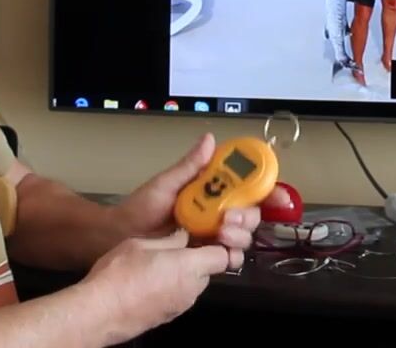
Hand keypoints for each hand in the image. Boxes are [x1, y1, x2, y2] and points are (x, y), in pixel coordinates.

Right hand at [81, 230, 228, 343]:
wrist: (100, 313)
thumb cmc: (119, 274)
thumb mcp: (141, 244)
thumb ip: (169, 240)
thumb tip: (184, 237)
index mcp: (189, 267)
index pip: (223, 256)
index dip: (218, 245)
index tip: (207, 237)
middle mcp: (191, 289)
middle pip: (208, 271)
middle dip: (197, 259)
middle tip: (176, 248)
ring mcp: (181, 306)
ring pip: (194, 285)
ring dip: (184, 274)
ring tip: (158, 265)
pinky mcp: (169, 317)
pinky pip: (180, 297)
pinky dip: (172, 288)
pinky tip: (151, 282)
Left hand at [118, 133, 261, 269]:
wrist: (119, 239)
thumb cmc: (140, 209)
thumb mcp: (165, 183)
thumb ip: (190, 165)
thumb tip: (210, 139)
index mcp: (212, 189)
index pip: (248, 185)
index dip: (267, 188)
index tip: (276, 195)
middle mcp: (217, 210)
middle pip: (252, 211)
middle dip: (248, 215)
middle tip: (228, 218)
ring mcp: (213, 234)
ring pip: (245, 234)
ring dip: (240, 233)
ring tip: (220, 233)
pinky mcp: (206, 256)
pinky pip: (230, 256)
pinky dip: (232, 255)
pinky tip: (221, 253)